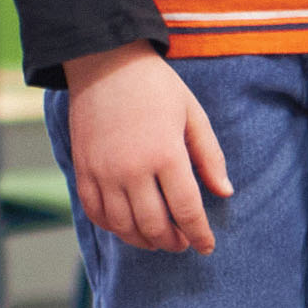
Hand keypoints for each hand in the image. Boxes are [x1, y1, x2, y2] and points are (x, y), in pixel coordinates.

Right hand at [60, 42, 227, 250]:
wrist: (104, 61)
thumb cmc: (155, 85)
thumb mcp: (192, 113)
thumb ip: (210, 155)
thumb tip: (225, 192)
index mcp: (166, 153)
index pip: (186, 210)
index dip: (199, 234)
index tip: (206, 246)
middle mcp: (132, 169)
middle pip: (154, 225)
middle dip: (172, 242)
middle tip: (182, 244)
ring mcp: (103, 171)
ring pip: (123, 226)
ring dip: (143, 241)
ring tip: (157, 240)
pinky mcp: (82, 169)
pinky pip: (95, 212)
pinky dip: (112, 227)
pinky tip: (126, 226)